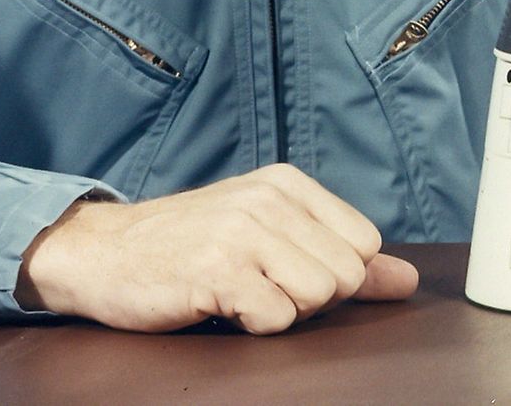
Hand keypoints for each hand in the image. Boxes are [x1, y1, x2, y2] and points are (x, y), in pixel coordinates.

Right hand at [14, 164, 419, 331]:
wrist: (102, 253)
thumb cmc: (190, 247)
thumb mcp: (271, 236)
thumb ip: (344, 257)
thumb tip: (407, 281)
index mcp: (289, 184)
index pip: (365, 243)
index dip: (333, 274)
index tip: (286, 271)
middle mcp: (270, 199)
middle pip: (346, 275)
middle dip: (309, 298)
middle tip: (259, 287)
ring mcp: (244, 232)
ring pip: (318, 296)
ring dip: (281, 312)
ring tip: (240, 294)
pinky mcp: (218, 270)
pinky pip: (276, 319)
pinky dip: (252, 326)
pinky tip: (220, 307)